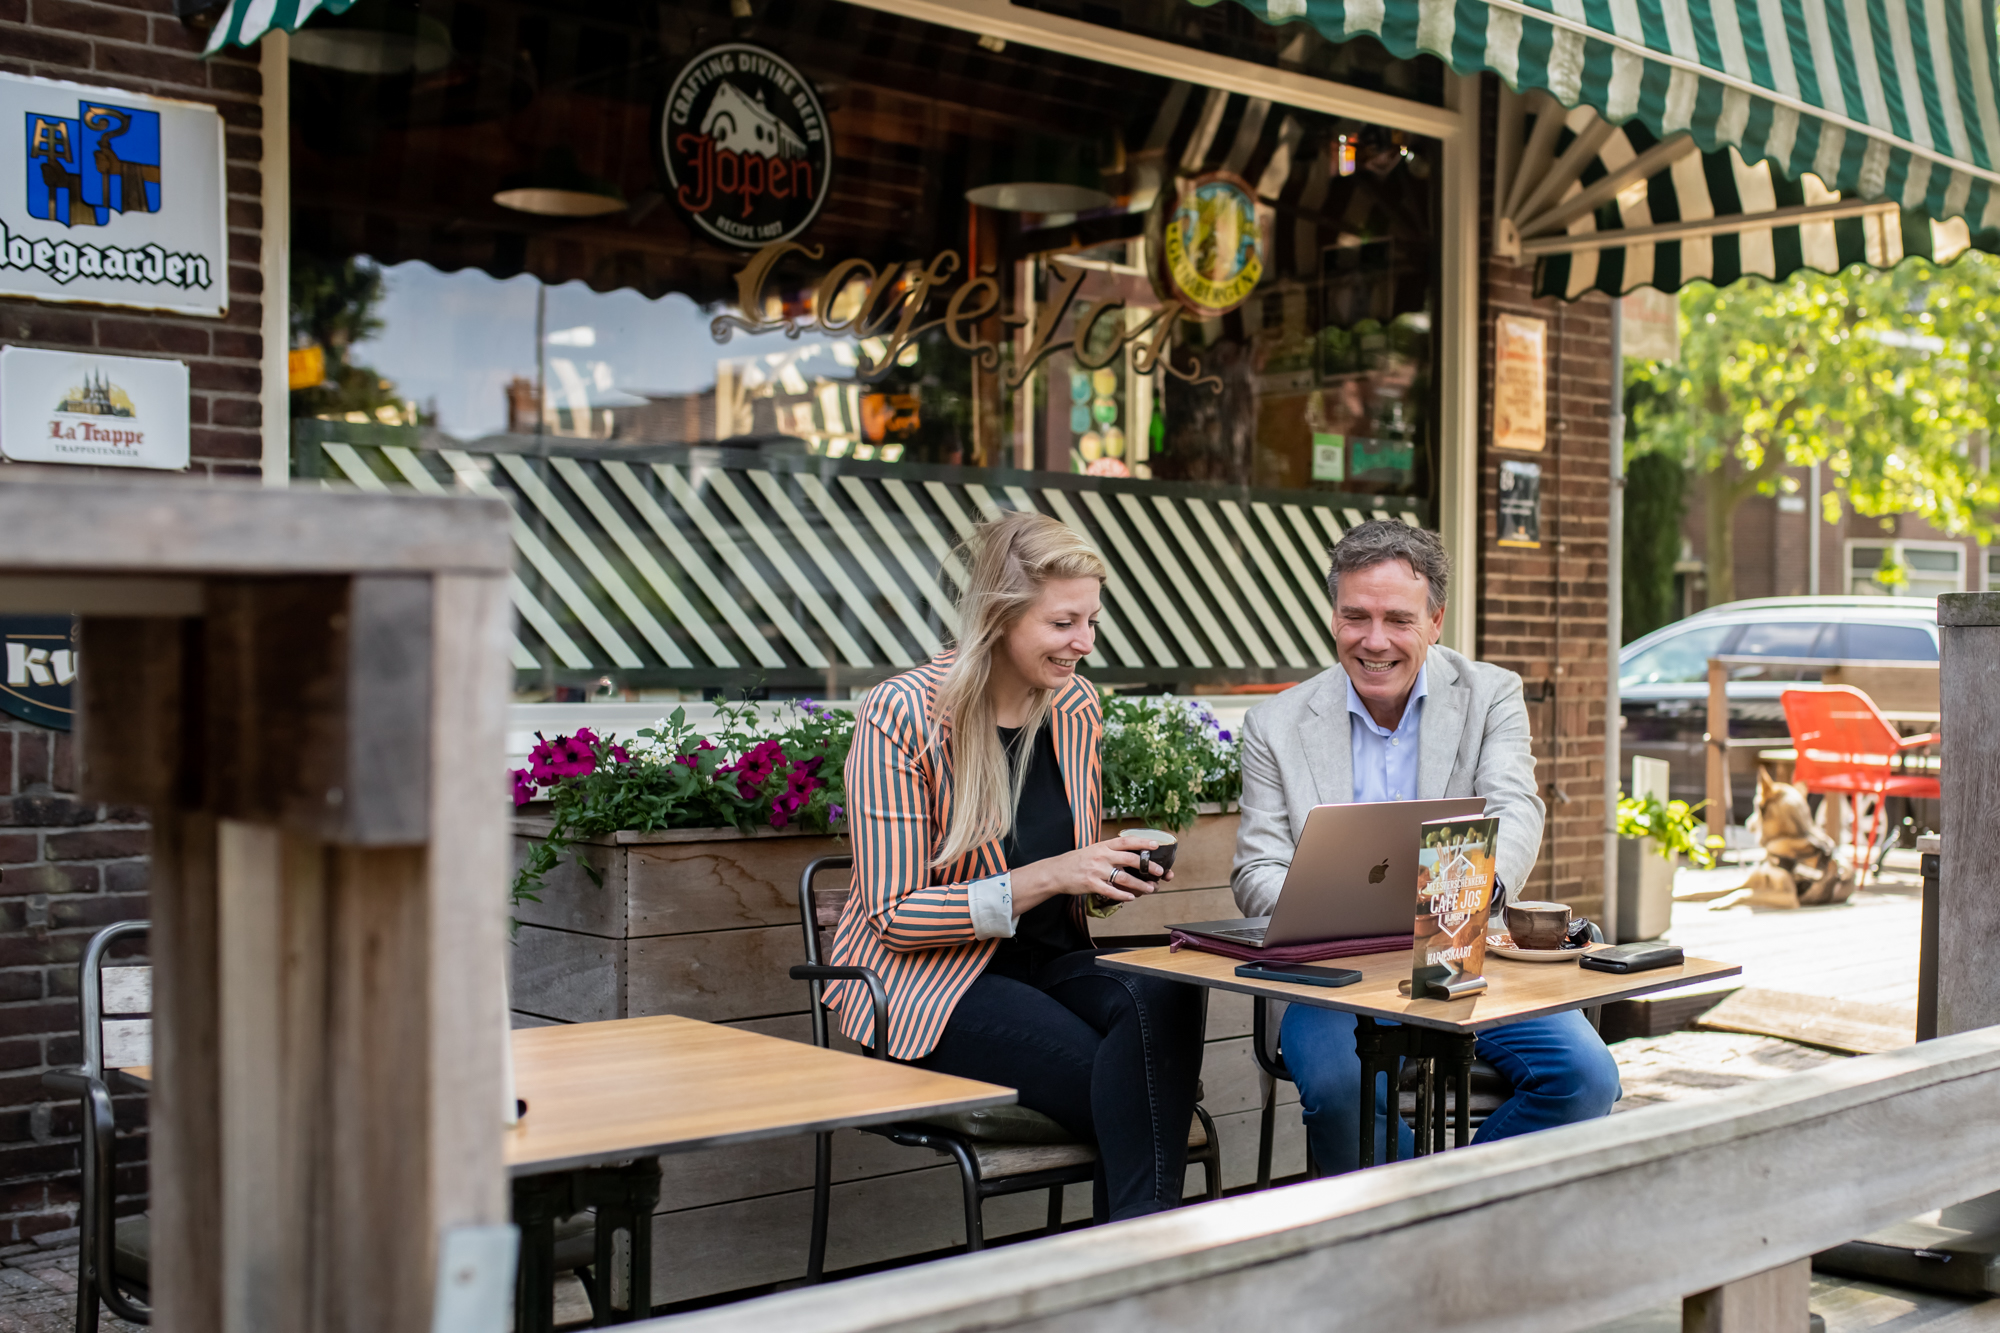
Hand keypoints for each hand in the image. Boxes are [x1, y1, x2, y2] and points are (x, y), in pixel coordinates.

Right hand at [1009, 834, 1174, 913]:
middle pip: (1130, 859)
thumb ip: (1110, 851)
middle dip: (1147, 866)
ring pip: (1123, 878)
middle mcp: (1101, 856)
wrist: (1056, 872)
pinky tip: (1131, 897)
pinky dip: (1123, 895)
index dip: (1143, 842)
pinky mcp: (1091, 884)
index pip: (1126, 841)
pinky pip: (1111, 891)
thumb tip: (1131, 855)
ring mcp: (1096, 870)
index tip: (1156, 845)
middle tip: (1159, 871)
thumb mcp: (1093, 850)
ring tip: (1150, 889)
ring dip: (1139, 885)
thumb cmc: (1077, 861)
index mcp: (1103, 845)